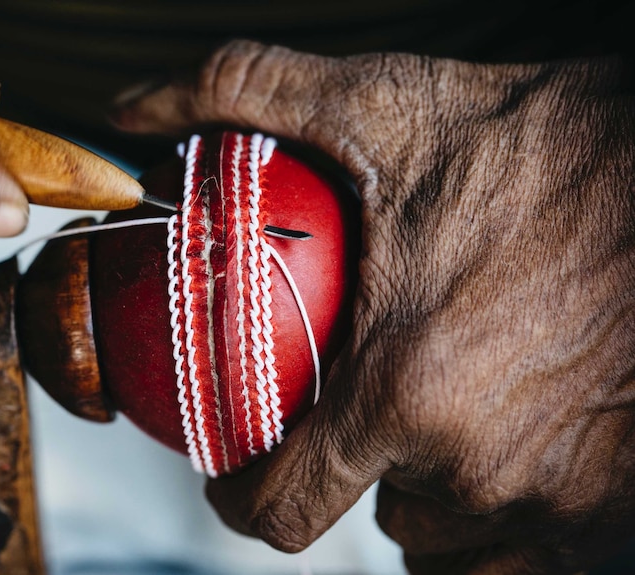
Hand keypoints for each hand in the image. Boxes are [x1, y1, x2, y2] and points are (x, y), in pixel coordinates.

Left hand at [112, 40, 634, 572]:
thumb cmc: (553, 143)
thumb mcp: (385, 104)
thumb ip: (244, 94)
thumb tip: (137, 109)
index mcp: (404, 389)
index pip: (280, 509)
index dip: (240, 500)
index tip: (237, 475)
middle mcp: (480, 463)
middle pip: (370, 514)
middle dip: (348, 470)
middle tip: (355, 406)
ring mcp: (559, 495)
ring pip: (448, 538)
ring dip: (424, 494)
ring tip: (432, 417)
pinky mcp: (619, 505)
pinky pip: (528, 559)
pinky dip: (495, 525)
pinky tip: (495, 461)